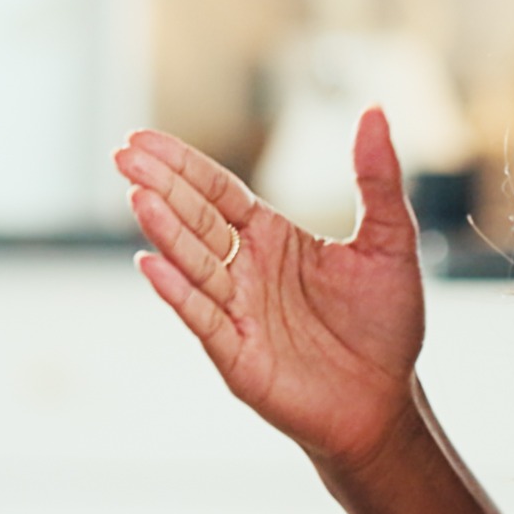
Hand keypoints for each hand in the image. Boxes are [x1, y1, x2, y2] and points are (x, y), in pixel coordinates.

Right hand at [116, 109, 427, 470]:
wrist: (385, 403)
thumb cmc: (385, 324)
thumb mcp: (390, 242)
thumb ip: (376, 179)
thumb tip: (375, 110)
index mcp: (273, 238)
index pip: (218, 193)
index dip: (183, 166)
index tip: (142, 140)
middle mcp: (246, 270)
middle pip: (196, 219)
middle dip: (162, 186)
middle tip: (123, 154)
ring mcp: (236, 312)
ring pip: (195, 263)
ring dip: (166, 231)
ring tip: (138, 196)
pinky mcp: (237, 355)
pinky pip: (203, 318)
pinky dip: (178, 292)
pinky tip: (152, 264)